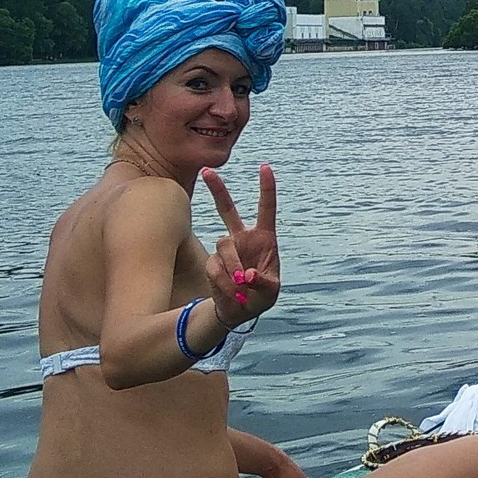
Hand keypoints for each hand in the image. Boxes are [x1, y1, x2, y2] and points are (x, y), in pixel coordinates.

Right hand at [202, 164, 281, 319]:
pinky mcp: (212, 262)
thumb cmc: (261, 295)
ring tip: (242, 287)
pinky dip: (226, 283)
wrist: (240, 310)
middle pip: (227, 209)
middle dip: (217, 189)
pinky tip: (234, 293)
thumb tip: (248, 276)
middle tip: (206, 170)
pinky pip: (216, 268)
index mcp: (264, 237)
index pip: (266, 208)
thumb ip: (264, 283)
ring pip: (224, 246)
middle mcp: (243, 237)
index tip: (265, 167)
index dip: (267, 188)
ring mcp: (226, 248)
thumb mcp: (271, 291)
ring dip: (233, 268)